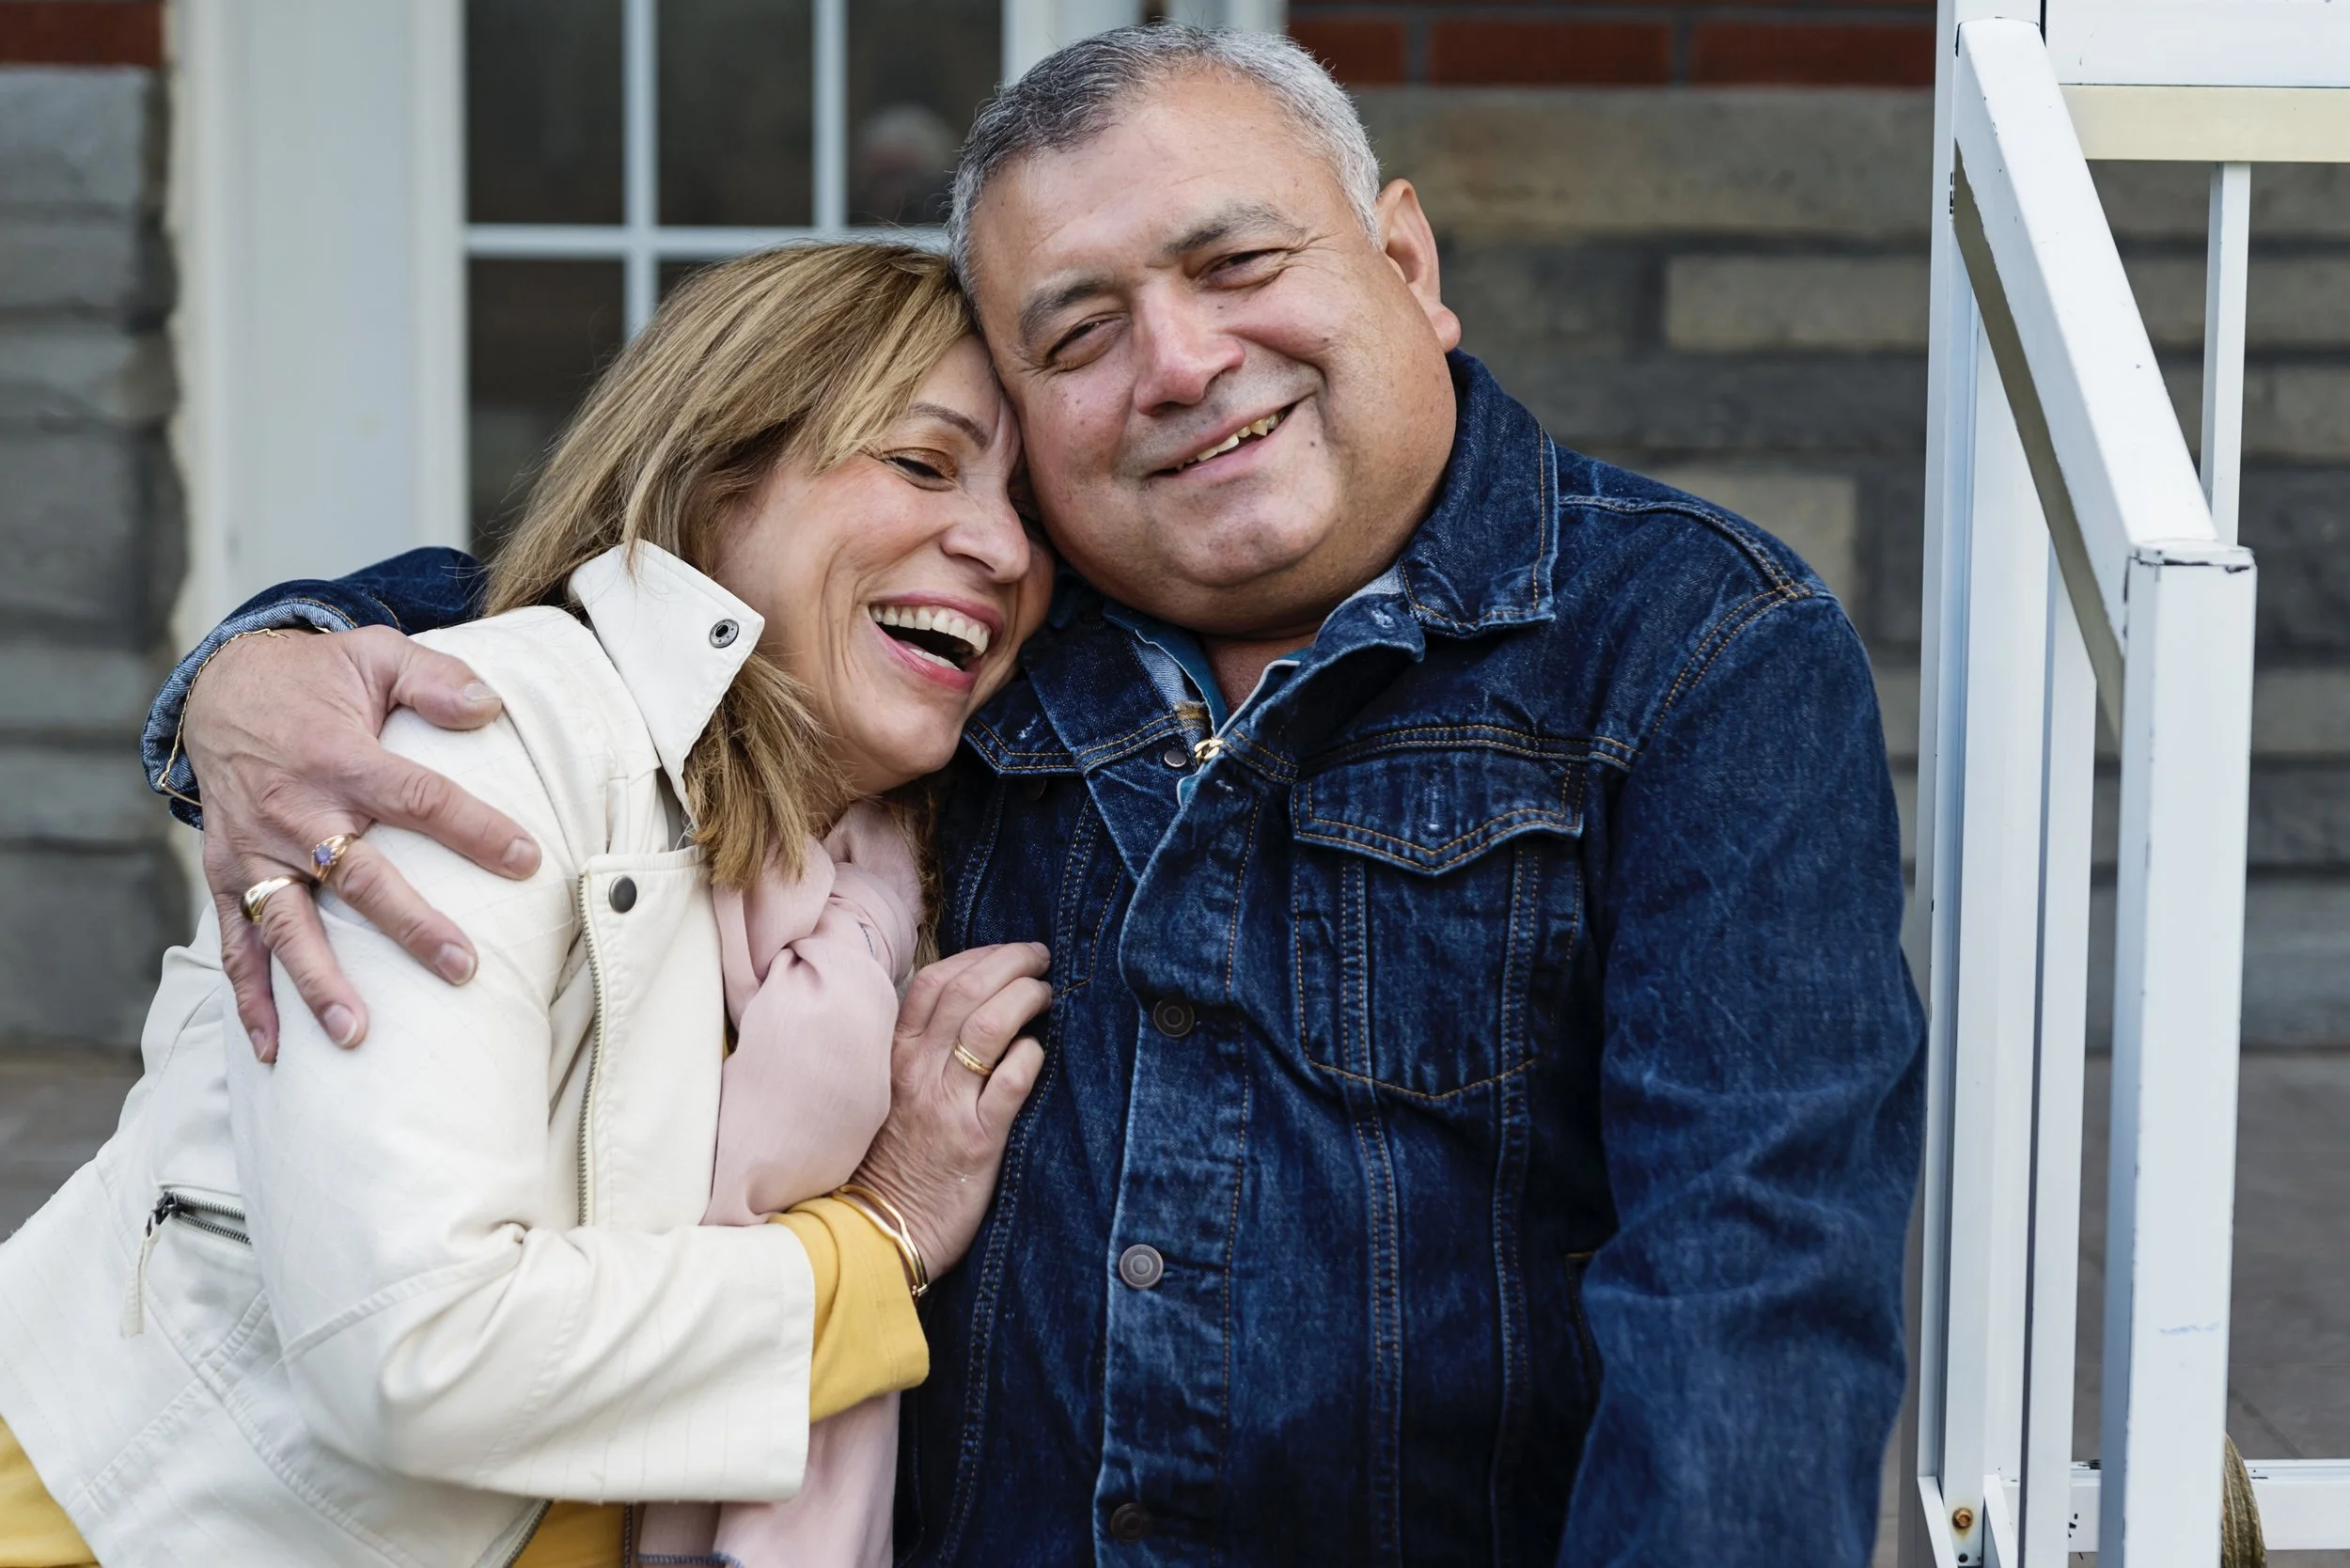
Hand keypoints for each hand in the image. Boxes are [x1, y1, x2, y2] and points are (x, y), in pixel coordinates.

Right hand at [186, 626, 541, 1062]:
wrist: (220, 687)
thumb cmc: (317, 680)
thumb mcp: (375, 655)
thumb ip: (434, 677)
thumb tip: (490, 706)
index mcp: (339, 756)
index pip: (417, 798)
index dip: (473, 828)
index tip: (526, 860)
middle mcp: (293, 810)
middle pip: (357, 875)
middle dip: (409, 925)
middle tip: (462, 968)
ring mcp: (254, 849)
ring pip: (288, 923)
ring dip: (319, 981)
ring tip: (357, 1033)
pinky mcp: (225, 874)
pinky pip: (234, 943)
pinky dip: (249, 997)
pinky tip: (273, 1050)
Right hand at [850, 942, 1050, 1276]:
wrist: (879, 1232)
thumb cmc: (890, 1161)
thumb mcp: (891, 1095)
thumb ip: (919, 1052)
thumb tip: (968, 1010)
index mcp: (895, 1056)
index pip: (934, 983)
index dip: (976, 957)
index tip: (1006, 951)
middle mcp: (917, 1072)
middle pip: (966, 992)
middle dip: (1010, 963)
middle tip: (1039, 957)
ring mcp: (946, 1105)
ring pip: (988, 1027)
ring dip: (1025, 998)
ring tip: (1046, 993)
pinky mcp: (976, 1141)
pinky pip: (1011, 1083)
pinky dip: (1031, 1056)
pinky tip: (1040, 1050)